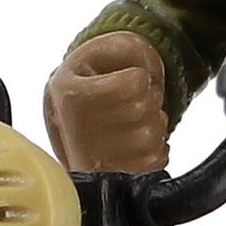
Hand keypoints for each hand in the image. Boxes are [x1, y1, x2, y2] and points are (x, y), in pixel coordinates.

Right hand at [45, 31, 170, 173]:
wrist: (73, 106)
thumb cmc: (93, 75)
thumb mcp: (106, 47)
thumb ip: (130, 49)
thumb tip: (146, 77)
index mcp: (67, 91)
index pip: (131, 85)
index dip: (140, 78)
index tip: (131, 78)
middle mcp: (72, 129)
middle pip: (142, 109)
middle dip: (150, 97)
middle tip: (137, 97)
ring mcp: (88, 158)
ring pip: (150, 137)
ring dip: (156, 121)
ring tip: (140, 116)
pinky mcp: (106, 177)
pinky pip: (154, 162)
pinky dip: (158, 146)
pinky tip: (141, 135)